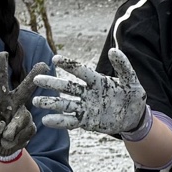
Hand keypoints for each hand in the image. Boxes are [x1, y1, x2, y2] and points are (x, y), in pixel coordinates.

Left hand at [0, 54, 42, 157]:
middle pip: (25, 89)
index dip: (0, 68)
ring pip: (22, 118)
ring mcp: (24, 114)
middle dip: (33, 76)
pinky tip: (11, 141)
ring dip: (12, 131)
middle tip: (43, 66)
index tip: (3, 54)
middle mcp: (14, 103)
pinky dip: (16, 140)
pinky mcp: (31, 126)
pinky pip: (26, 132)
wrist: (0, 149)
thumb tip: (2, 125)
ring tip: (4, 139)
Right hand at [35, 48, 149, 136]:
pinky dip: (59, 121)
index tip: (54, 59)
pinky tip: (46, 121)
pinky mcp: (86, 121)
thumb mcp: (132, 81)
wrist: (135, 118)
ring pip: (65, 104)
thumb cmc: (133, 97)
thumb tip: (113, 50)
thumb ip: (123, 67)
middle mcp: (88, 93)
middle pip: (67, 87)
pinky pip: (71, 121)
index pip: (80, 71)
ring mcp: (86, 107)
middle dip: (52, 83)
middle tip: (36, 80)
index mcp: (98, 81)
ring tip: (36, 101)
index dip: (68, 65)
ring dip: (51, 103)